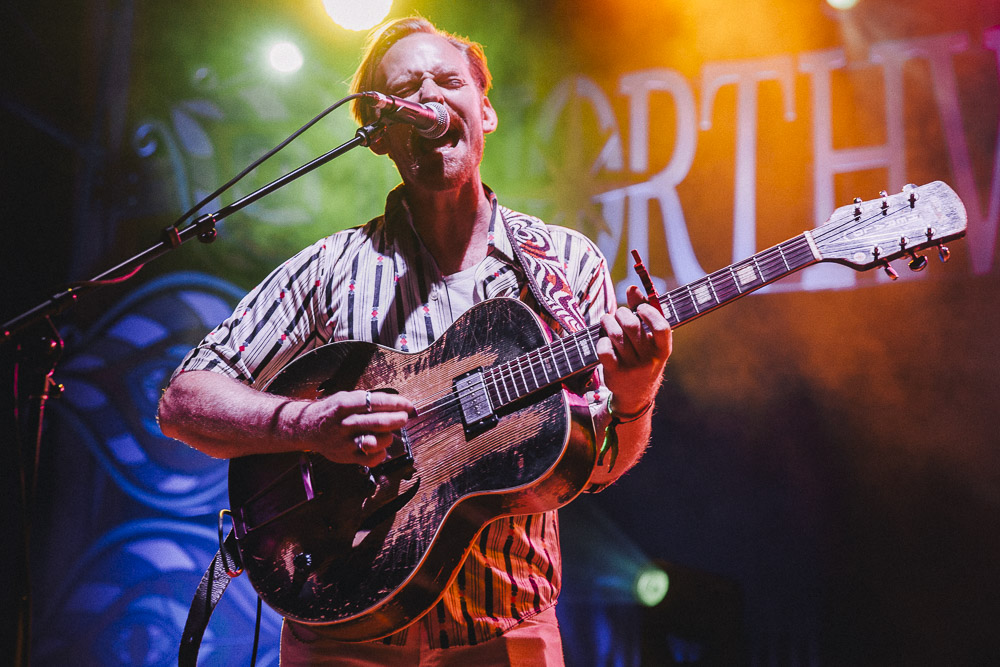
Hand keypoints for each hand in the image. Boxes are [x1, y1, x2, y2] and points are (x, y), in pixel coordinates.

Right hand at [292, 390, 414, 465]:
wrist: (307, 427)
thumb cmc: (332, 411)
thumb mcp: (345, 397)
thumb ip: (368, 400)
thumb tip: (396, 404)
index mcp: (344, 405)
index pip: (376, 402)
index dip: (396, 403)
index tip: (408, 405)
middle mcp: (345, 424)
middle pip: (379, 422)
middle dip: (397, 419)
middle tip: (404, 418)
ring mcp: (345, 442)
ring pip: (377, 441)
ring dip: (389, 436)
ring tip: (388, 432)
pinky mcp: (346, 457)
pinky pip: (371, 459)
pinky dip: (381, 453)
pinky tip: (380, 447)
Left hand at [597, 285, 672, 413]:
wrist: (635, 395)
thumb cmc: (643, 358)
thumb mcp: (650, 341)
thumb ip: (643, 312)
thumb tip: (632, 287)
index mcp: (663, 350)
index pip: (661, 327)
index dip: (649, 312)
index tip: (640, 308)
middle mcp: (649, 359)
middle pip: (632, 326)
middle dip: (621, 313)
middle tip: (618, 313)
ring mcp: (632, 367)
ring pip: (616, 335)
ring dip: (608, 322)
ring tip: (607, 320)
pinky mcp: (615, 373)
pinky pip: (604, 350)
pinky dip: (601, 340)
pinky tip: (603, 339)